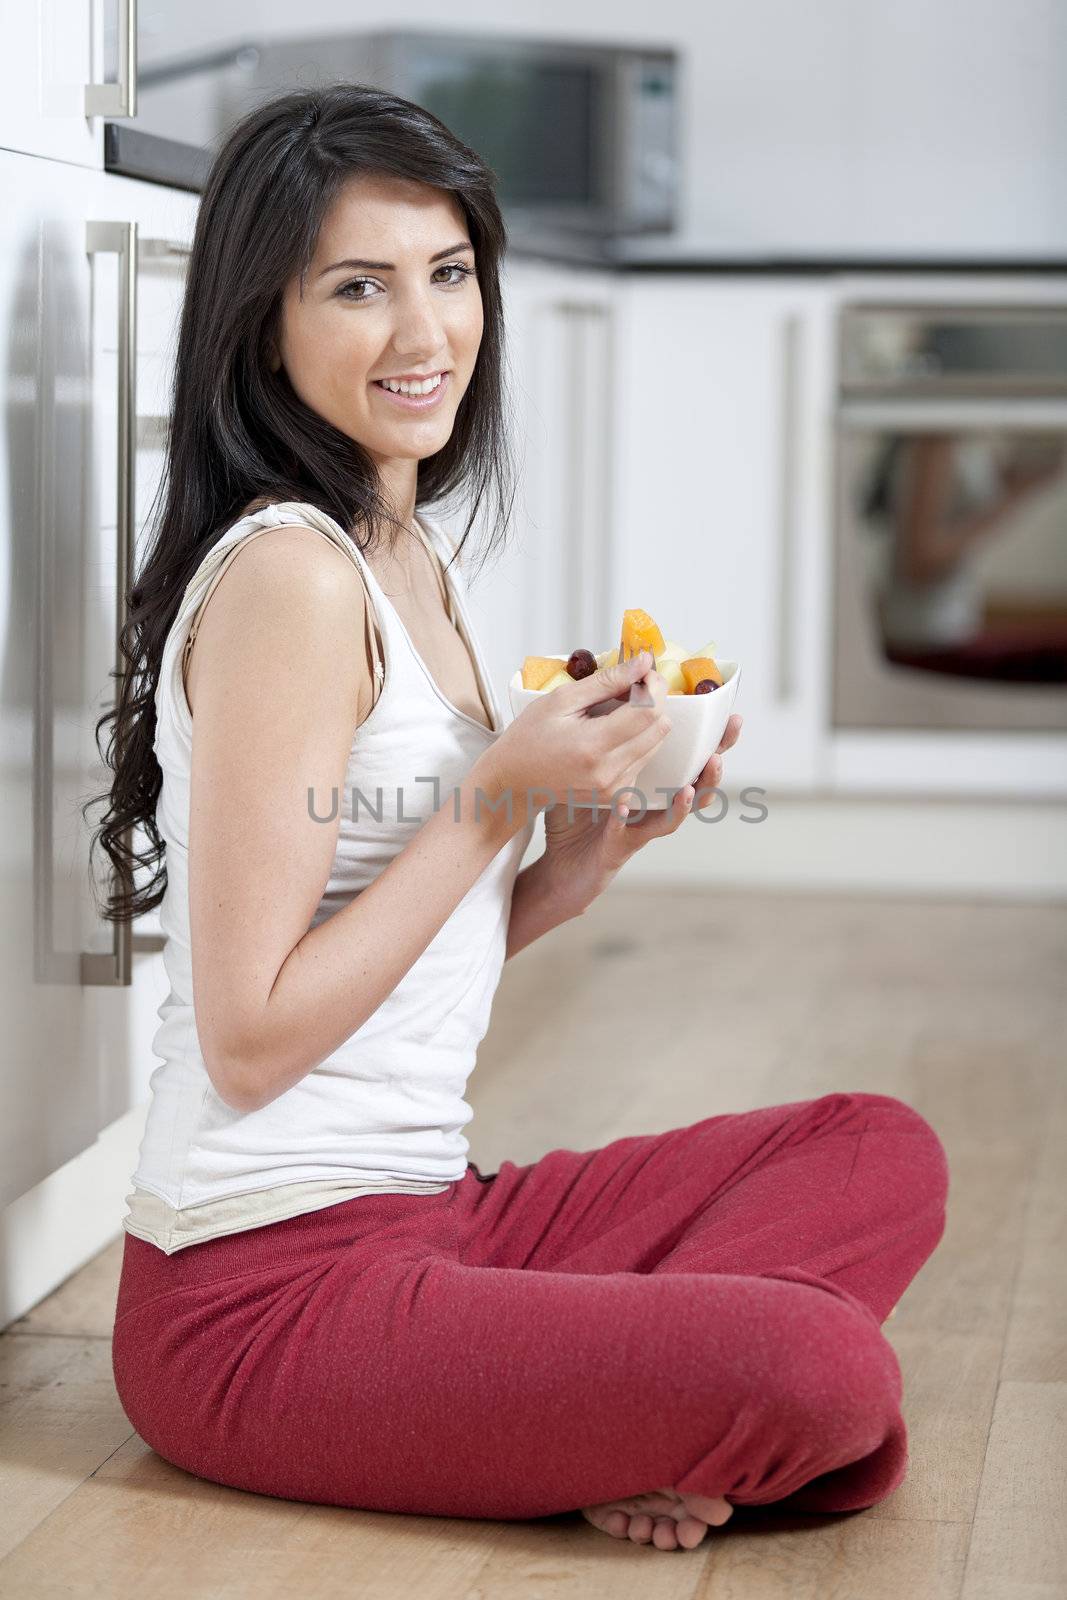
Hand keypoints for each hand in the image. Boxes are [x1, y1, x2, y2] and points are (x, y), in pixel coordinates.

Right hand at [485, 650, 673, 821]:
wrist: (514, 781)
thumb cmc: (529, 738)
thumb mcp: (561, 699)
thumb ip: (606, 681)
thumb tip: (643, 663)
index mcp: (593, 746)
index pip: (648, 711)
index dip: (654, 685)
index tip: (644, 672)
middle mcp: (608, 772)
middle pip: (659, 728)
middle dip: (653, 700)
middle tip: (631, 687)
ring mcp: (614, 787)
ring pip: (656, 744)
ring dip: (646, 721)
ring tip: (618, 710)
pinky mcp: (616, 795)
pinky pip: (643, 760)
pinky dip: (636, 741)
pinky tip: (613, 734)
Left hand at [542, 712, 743, 913]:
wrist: (564, 861)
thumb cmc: (579, 811)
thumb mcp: (591, 764)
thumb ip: (604, 733)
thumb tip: (611, 690)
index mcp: (654, 779)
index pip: (690, 755)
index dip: (714, 738)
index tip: (730, 715)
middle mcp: (657, 803)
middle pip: (697, 783)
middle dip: (716, 765)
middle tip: (725, 745)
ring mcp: (643, 825)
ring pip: (677, 814)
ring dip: (690, 797)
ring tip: (696, 782)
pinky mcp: (621, 844)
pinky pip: (629, 831)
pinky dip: (627, 818)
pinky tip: (625, 805)